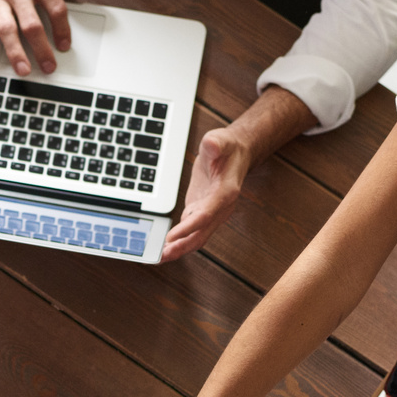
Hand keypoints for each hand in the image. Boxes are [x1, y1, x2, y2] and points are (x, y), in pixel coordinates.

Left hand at [161, 127, 250, 262]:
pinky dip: (179, 240)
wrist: (237, 153)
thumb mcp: (221, 140)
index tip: (171, 236)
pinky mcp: (202, 212)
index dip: (189, 227)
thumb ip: (216, 144)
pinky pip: (191, 231)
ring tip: (160, 256)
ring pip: (197, 236)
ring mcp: (211, 212)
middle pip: (201, 233)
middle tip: (162, 256)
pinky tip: (165, 246)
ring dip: (179, 248)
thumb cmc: (229, 148)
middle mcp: (220, 208)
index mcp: (226, 193)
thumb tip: (211, 144)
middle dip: (182, 246)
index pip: (206, 214)